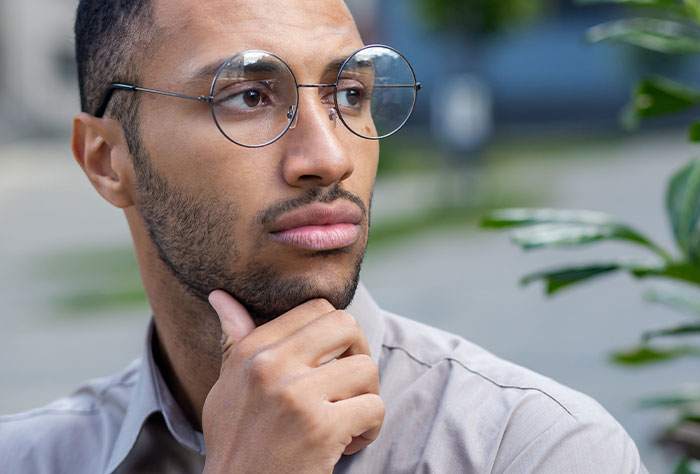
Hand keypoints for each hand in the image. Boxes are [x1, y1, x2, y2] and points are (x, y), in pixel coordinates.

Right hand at [202, 291, 383, 473]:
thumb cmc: (235, 442)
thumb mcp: (226, 387)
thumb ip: (235, 340)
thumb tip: (220, 295)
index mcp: (251, 351)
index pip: (315, 309)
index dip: (335, 334)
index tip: (330, 363)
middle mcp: (270, 366)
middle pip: (346, 324)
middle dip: (359, 352)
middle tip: (349, 383)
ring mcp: (295, 395)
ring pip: (366, 368)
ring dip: (366, 397)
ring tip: (346, 419)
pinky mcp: (320, 428)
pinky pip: (374, 407)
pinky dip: (370, 428)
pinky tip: (348, 444)